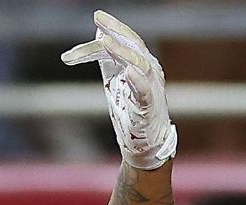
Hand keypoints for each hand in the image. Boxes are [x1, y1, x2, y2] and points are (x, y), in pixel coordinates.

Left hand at [62, 10, 174, 169]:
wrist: (143, 144)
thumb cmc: (130, 111)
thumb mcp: (116, 81)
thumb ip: (109, 61)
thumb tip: (99, 38)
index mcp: (142, 65)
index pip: (128, 41)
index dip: (114, 27)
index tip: (97, 16)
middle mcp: (150, 73)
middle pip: (134, 46)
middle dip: (117, 31)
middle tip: (99, 19)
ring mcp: (151, 89)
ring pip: (140, 64)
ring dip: (123, 52)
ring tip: (107, 42)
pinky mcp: (148, 109)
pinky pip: (145, 93)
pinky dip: (137, 81)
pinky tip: (127, 72)